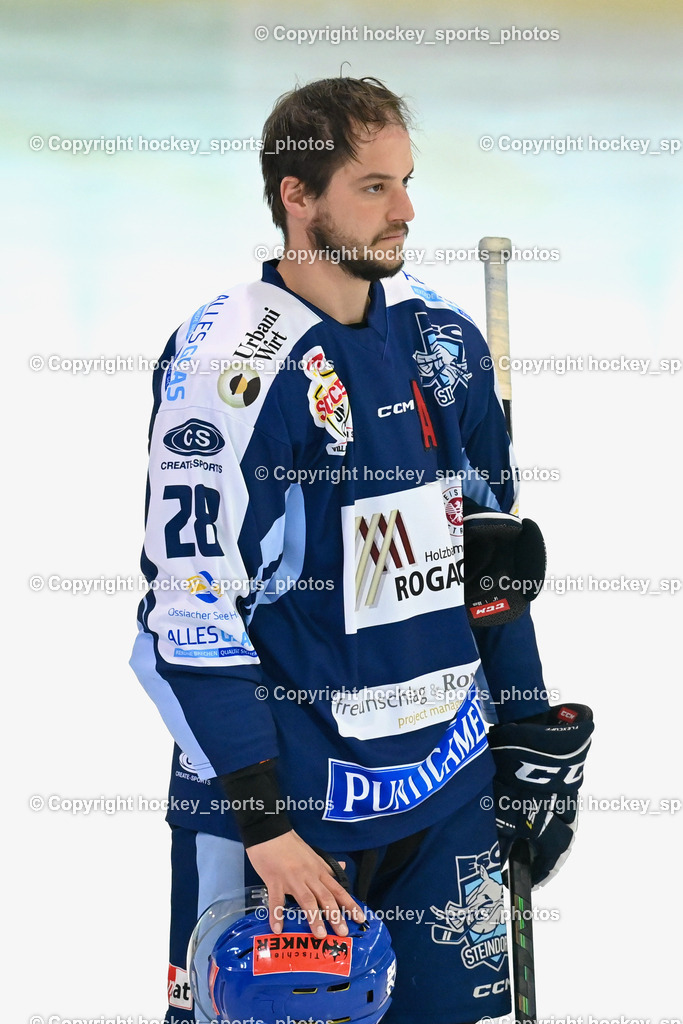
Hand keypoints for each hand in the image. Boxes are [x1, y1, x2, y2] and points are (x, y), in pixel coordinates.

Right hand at [246, 830, 365, 936]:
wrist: (269, 832)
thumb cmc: (290, 844)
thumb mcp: (312, 854)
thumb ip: (327, 865)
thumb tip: (344, 867)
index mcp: (318, 870)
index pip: (338, 889)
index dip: (350, 904)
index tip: (360, 919)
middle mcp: (308, 876)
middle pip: (325, 897)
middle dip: (335, 916)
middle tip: (343, 933)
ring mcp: (291, 879)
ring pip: (306, 899)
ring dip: (314, 918)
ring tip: (319, 935)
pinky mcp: (274, 880)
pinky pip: (276, 900)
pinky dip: (277, 915)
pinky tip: (278, 929)